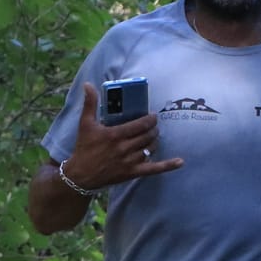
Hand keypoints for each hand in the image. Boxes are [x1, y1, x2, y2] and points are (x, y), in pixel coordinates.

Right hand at [60, 82, 184, 191]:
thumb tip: (88, 84)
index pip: (140, 124)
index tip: (153, 116)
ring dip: (155, 141)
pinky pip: (154, 169)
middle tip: (154, 125)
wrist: (80, 175)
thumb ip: (90, 104)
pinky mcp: (132, 173)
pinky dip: (168, 165)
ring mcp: (129, 162)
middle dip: (153, 129)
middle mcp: (124, 148)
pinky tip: (180, 162)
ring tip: (154, 136)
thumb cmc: (84, 148)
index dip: (150, 119)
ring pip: (150, 148)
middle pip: (147, 136)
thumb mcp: (85, 124)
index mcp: (115, 135)